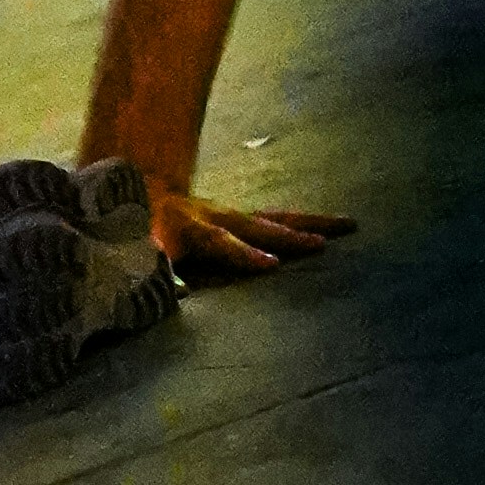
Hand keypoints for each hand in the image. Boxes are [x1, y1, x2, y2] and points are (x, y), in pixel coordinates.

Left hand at [151, 186, 354, 279]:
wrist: (136, 188)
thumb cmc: (137, 228)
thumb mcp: (135, 251)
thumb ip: (154, 272)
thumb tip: (176, 296)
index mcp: (190, 229)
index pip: (222, 242)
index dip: (245, 254)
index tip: (271, 265)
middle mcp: (217, 217)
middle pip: (259, 226)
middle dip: (288, 237)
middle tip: (320, 245)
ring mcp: (231, 213)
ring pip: (276, 218)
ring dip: (311, 223)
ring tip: (349, 225)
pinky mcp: (240, 215)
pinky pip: (276, 219)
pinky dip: (305, 221)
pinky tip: (333, 226)